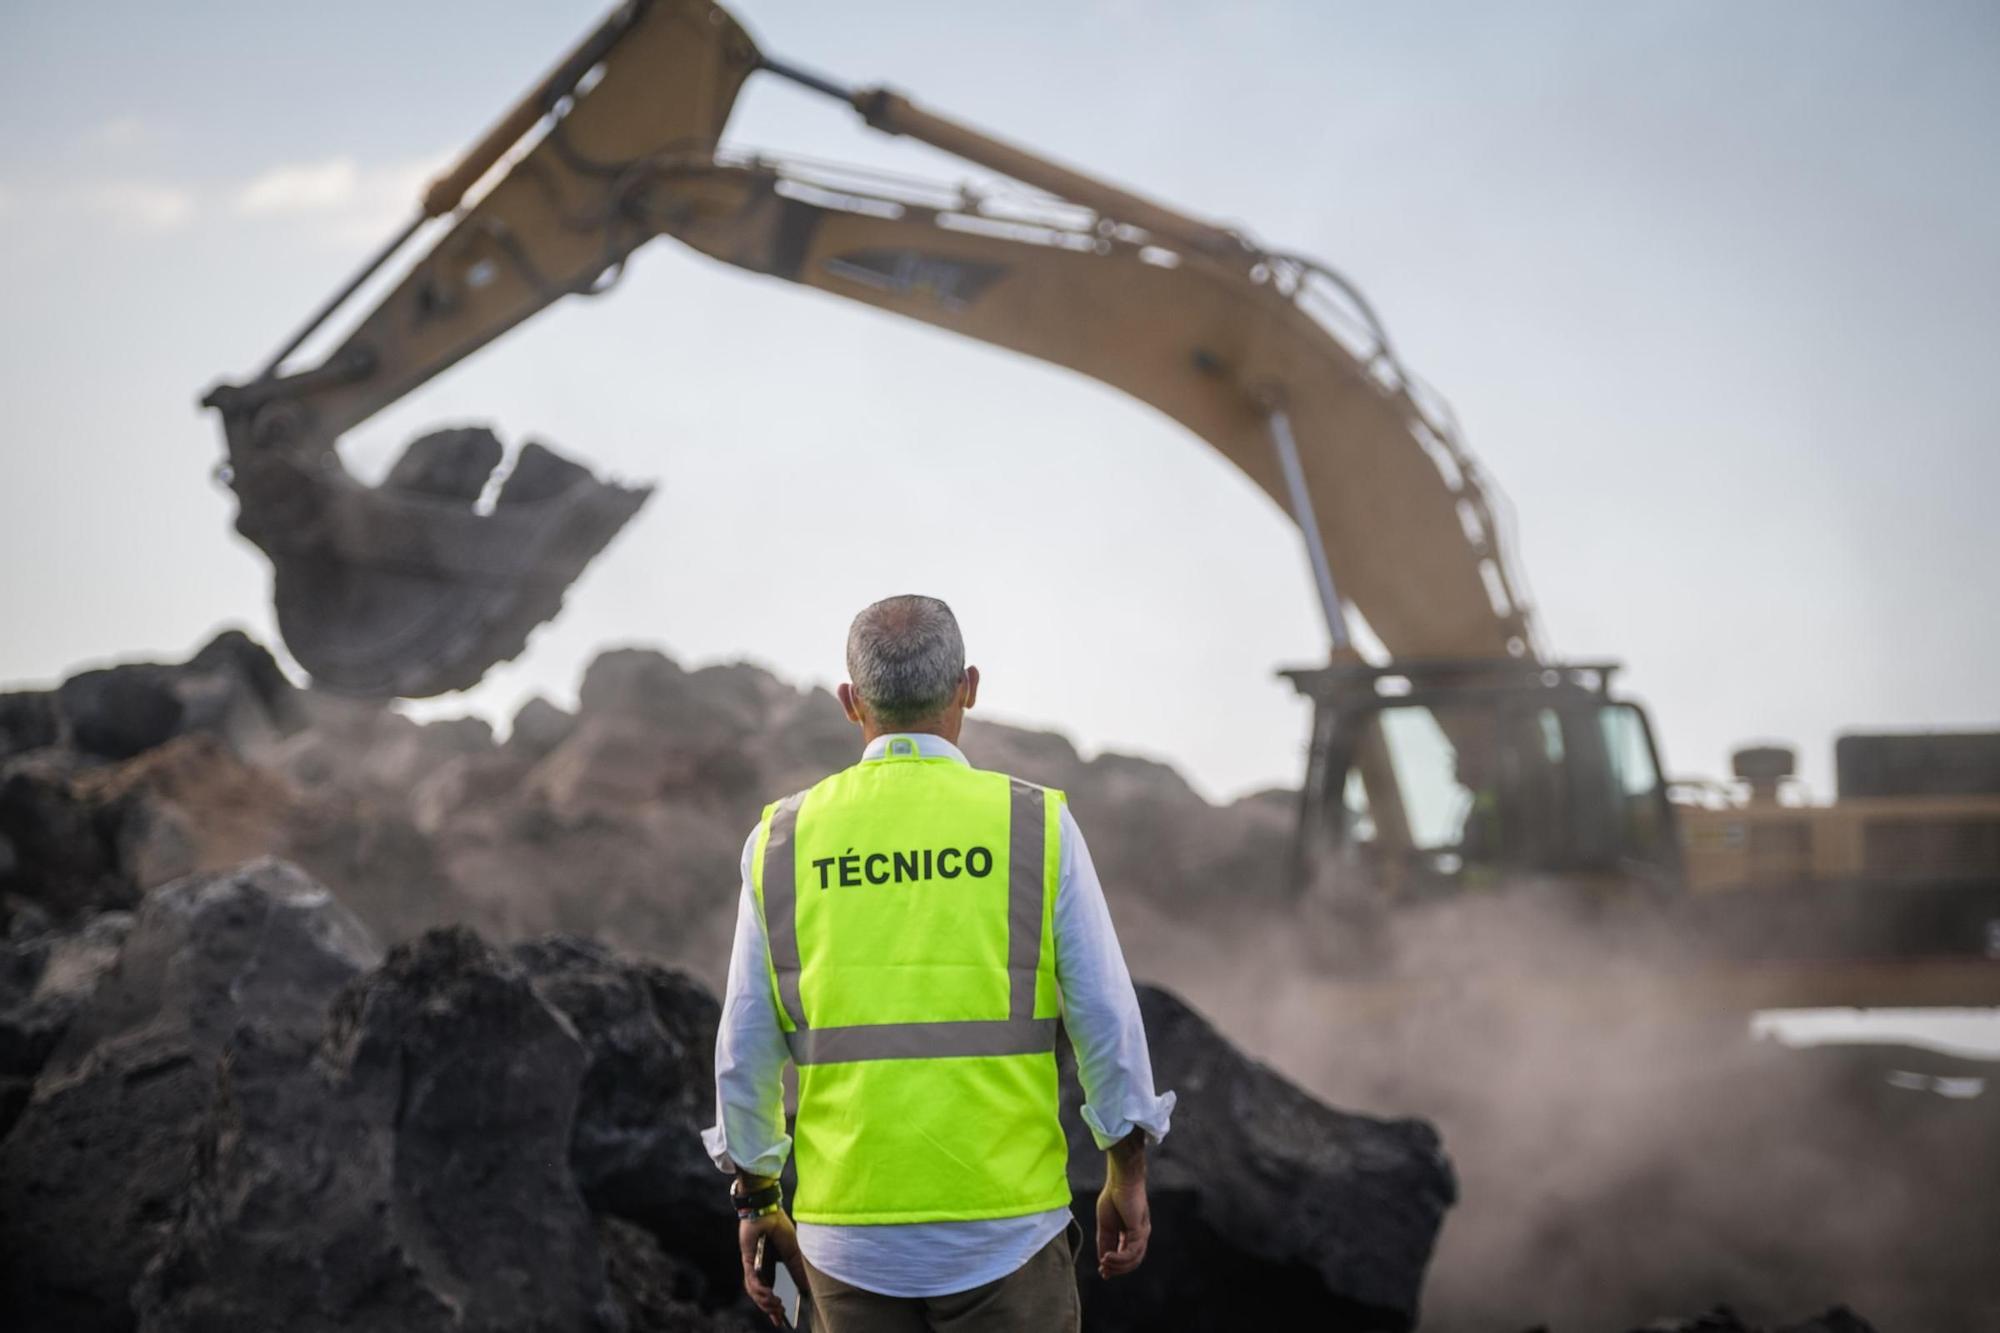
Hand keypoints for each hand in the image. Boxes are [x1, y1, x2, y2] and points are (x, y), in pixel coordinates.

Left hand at [738, 1210, 805, 1326]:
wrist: (767, 1212)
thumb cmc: (779, 1228)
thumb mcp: (795, 1253)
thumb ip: (798, 1270)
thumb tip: (807, 1289)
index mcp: (774, 1268)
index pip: (774, 1291)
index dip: (776, 1307)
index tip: (782, 1320)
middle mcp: (763, 1270)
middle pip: (763, 1296)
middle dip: (770, 1310)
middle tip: (779, 1318)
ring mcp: (754, 1267)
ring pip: (756, 1292)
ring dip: (765, 1302)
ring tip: (775, 1306)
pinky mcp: (748, 1262)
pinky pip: (751, 1281)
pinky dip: (759, 1290)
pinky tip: (767, 1294)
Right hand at [1096, 1135, 1150, 1278]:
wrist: (1121, 1180)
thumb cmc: (1113, 1196)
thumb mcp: (1105, 1225)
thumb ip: (1105, 1242)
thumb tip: (1103, 1262)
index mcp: (1131, 1232)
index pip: (1126, 1255)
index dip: (1115, 1266)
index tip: (1103, 1273)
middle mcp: (1140, 1235)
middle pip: (1132, 1261)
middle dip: (1117, 1269)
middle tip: (1104, 1272)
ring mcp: (1142, 1233)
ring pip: (1133, 1260)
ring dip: (1117, 1265)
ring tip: (1103, 1263)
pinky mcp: (1141, 1230)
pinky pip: (1132, 1251)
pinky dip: (1119, 1258)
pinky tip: (1107, 1257)